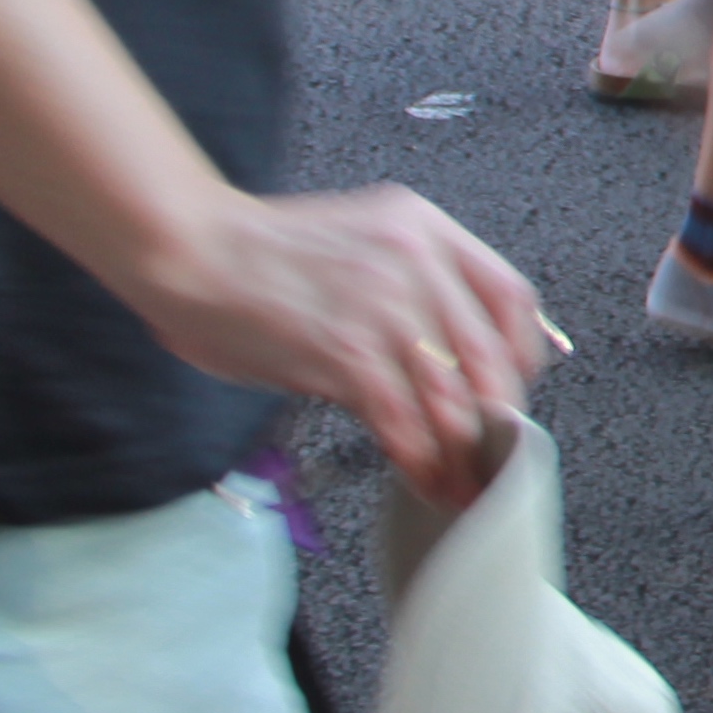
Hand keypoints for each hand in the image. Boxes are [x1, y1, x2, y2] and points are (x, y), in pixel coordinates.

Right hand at [130, 181, 553, 504]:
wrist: (190, 248)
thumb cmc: (262, 254)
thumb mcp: (361, 239)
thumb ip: (413, 282)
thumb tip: (455, 353)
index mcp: (425, 227)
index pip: (511, 297)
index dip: (523, 354)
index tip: (516, 387)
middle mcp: (417, 262)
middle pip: (490, 357)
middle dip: (496, 417)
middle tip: (491, 452)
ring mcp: (385, 309)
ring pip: (451, 398)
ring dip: (461, 453)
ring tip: (464, 484)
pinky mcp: (347, 354)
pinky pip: (403, 421)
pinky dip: (419, 461)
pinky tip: (424, 481)